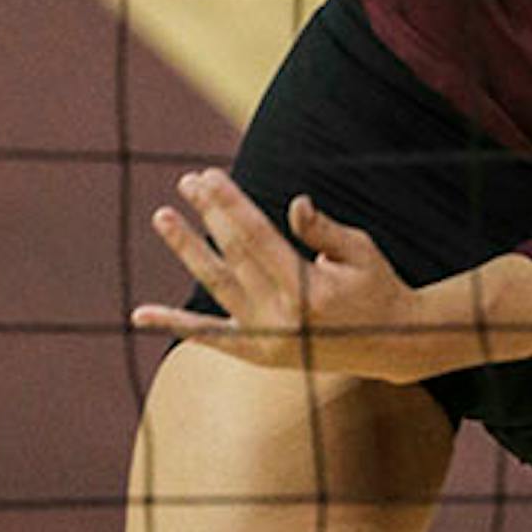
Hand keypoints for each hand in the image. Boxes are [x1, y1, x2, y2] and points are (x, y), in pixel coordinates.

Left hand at [135, 168, 435, 381]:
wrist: (391, 346)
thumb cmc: (377, 286)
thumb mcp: (360, 251)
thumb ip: (323, 230)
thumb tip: (295, 205)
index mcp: (308, 289)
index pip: (255, 236)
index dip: (229, 203)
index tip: (209, 176)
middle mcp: (280, 317)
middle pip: (233, 254)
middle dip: (209, 213)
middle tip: (187, 182)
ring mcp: (265, 339)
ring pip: (216, 285)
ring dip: (187, 249)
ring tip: (163, 216)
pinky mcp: (258, 354)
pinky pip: (210, 336)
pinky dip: (174, 325)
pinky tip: (140, 314)